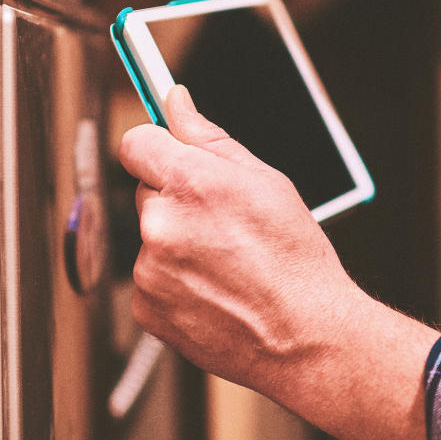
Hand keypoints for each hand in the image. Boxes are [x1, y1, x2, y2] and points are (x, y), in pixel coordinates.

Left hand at [117, 85, 370, 404]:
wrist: (304, 337)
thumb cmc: (296, 262)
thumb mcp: (266, 182)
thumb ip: (209, 138)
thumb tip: (176, 102)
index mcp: (191, 183)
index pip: (136, 143)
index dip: (156, 148)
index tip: (169, 156)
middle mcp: (161, 224)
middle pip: (146, 192)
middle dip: (177, 201)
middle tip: (223, 225)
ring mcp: (149, 270)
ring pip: (151, 239)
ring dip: (176, 244)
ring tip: (226, 265)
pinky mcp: (146, 307)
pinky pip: (151, 280)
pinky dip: (175, 283)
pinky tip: (214, 291)